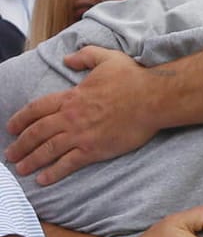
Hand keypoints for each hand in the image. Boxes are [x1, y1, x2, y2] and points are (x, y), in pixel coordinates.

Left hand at [6, 47, 158, 183]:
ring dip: (31, 160)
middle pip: (36, 133)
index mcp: (71, 97)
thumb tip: (68, 59)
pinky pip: (68, 163)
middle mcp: (70, 117)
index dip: (20, 119)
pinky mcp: (95, 149)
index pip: (36, 109)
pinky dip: (54, 172)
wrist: (154, 98)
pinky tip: (43, 179)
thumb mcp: (106, 58)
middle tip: (10, 154)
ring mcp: (81, 135)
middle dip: (20, 145)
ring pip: (47, 150)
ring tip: (20, 169)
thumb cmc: (133, 78)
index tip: (11, 127)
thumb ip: (84, 56)